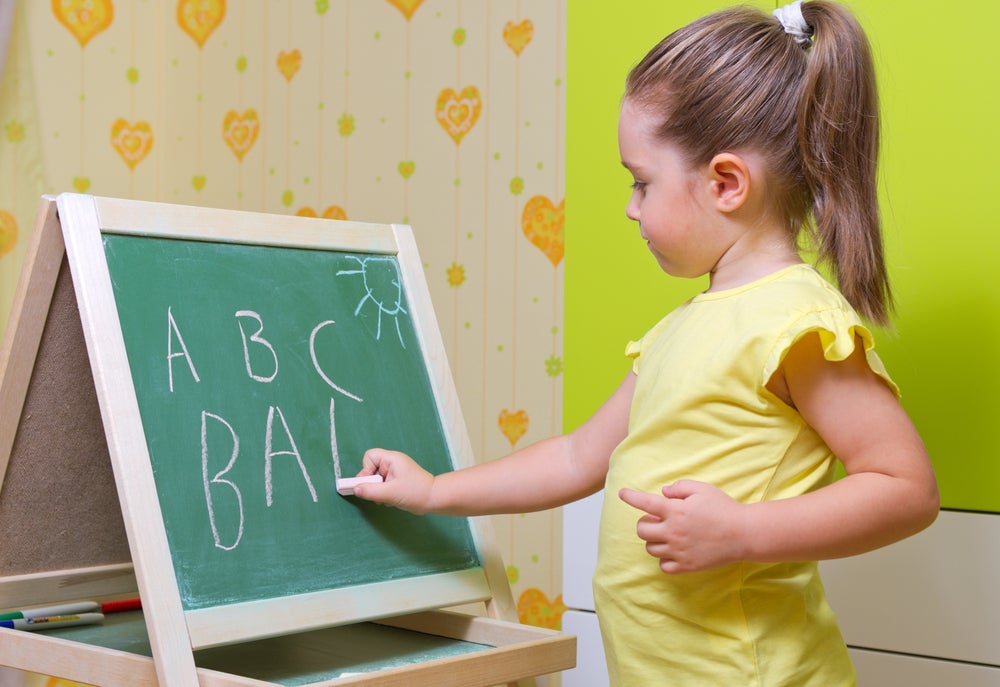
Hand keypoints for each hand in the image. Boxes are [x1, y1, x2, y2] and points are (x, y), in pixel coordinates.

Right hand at [352, 448, 434, 514]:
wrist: (434, 499)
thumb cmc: (416, 492)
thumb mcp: (390, 493)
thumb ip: (371, 491)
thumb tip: (356, 489)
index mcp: (392, 459)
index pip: (370, 456)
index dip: (365, 469)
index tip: (369, 483)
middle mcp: (393, 463)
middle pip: (371, 469)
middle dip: (372, 484)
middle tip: (378, 494)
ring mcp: (396, 472)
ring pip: (377, 479)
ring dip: (378, 491)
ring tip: (387, 498)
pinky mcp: (398, 481)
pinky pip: (384, 485)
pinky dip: (385, 494)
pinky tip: (392, 500)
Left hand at [618, 479, 746, 573]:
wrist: (744, 534)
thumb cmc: (724, 508)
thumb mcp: (702, 489)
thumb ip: (679, 488)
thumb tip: (663, 493)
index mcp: (675, 511)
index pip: (645, 503)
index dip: (631, 497)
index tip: (622, 494)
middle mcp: (673, 532)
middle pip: (641, 530)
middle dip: (645, 523)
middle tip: (658, 520)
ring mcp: (679, 551)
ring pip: (651, 548)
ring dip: (655, 540)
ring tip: (668, 535)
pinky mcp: (687, 566)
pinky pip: (664, 566)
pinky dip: (664, 559)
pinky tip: (674, 551)